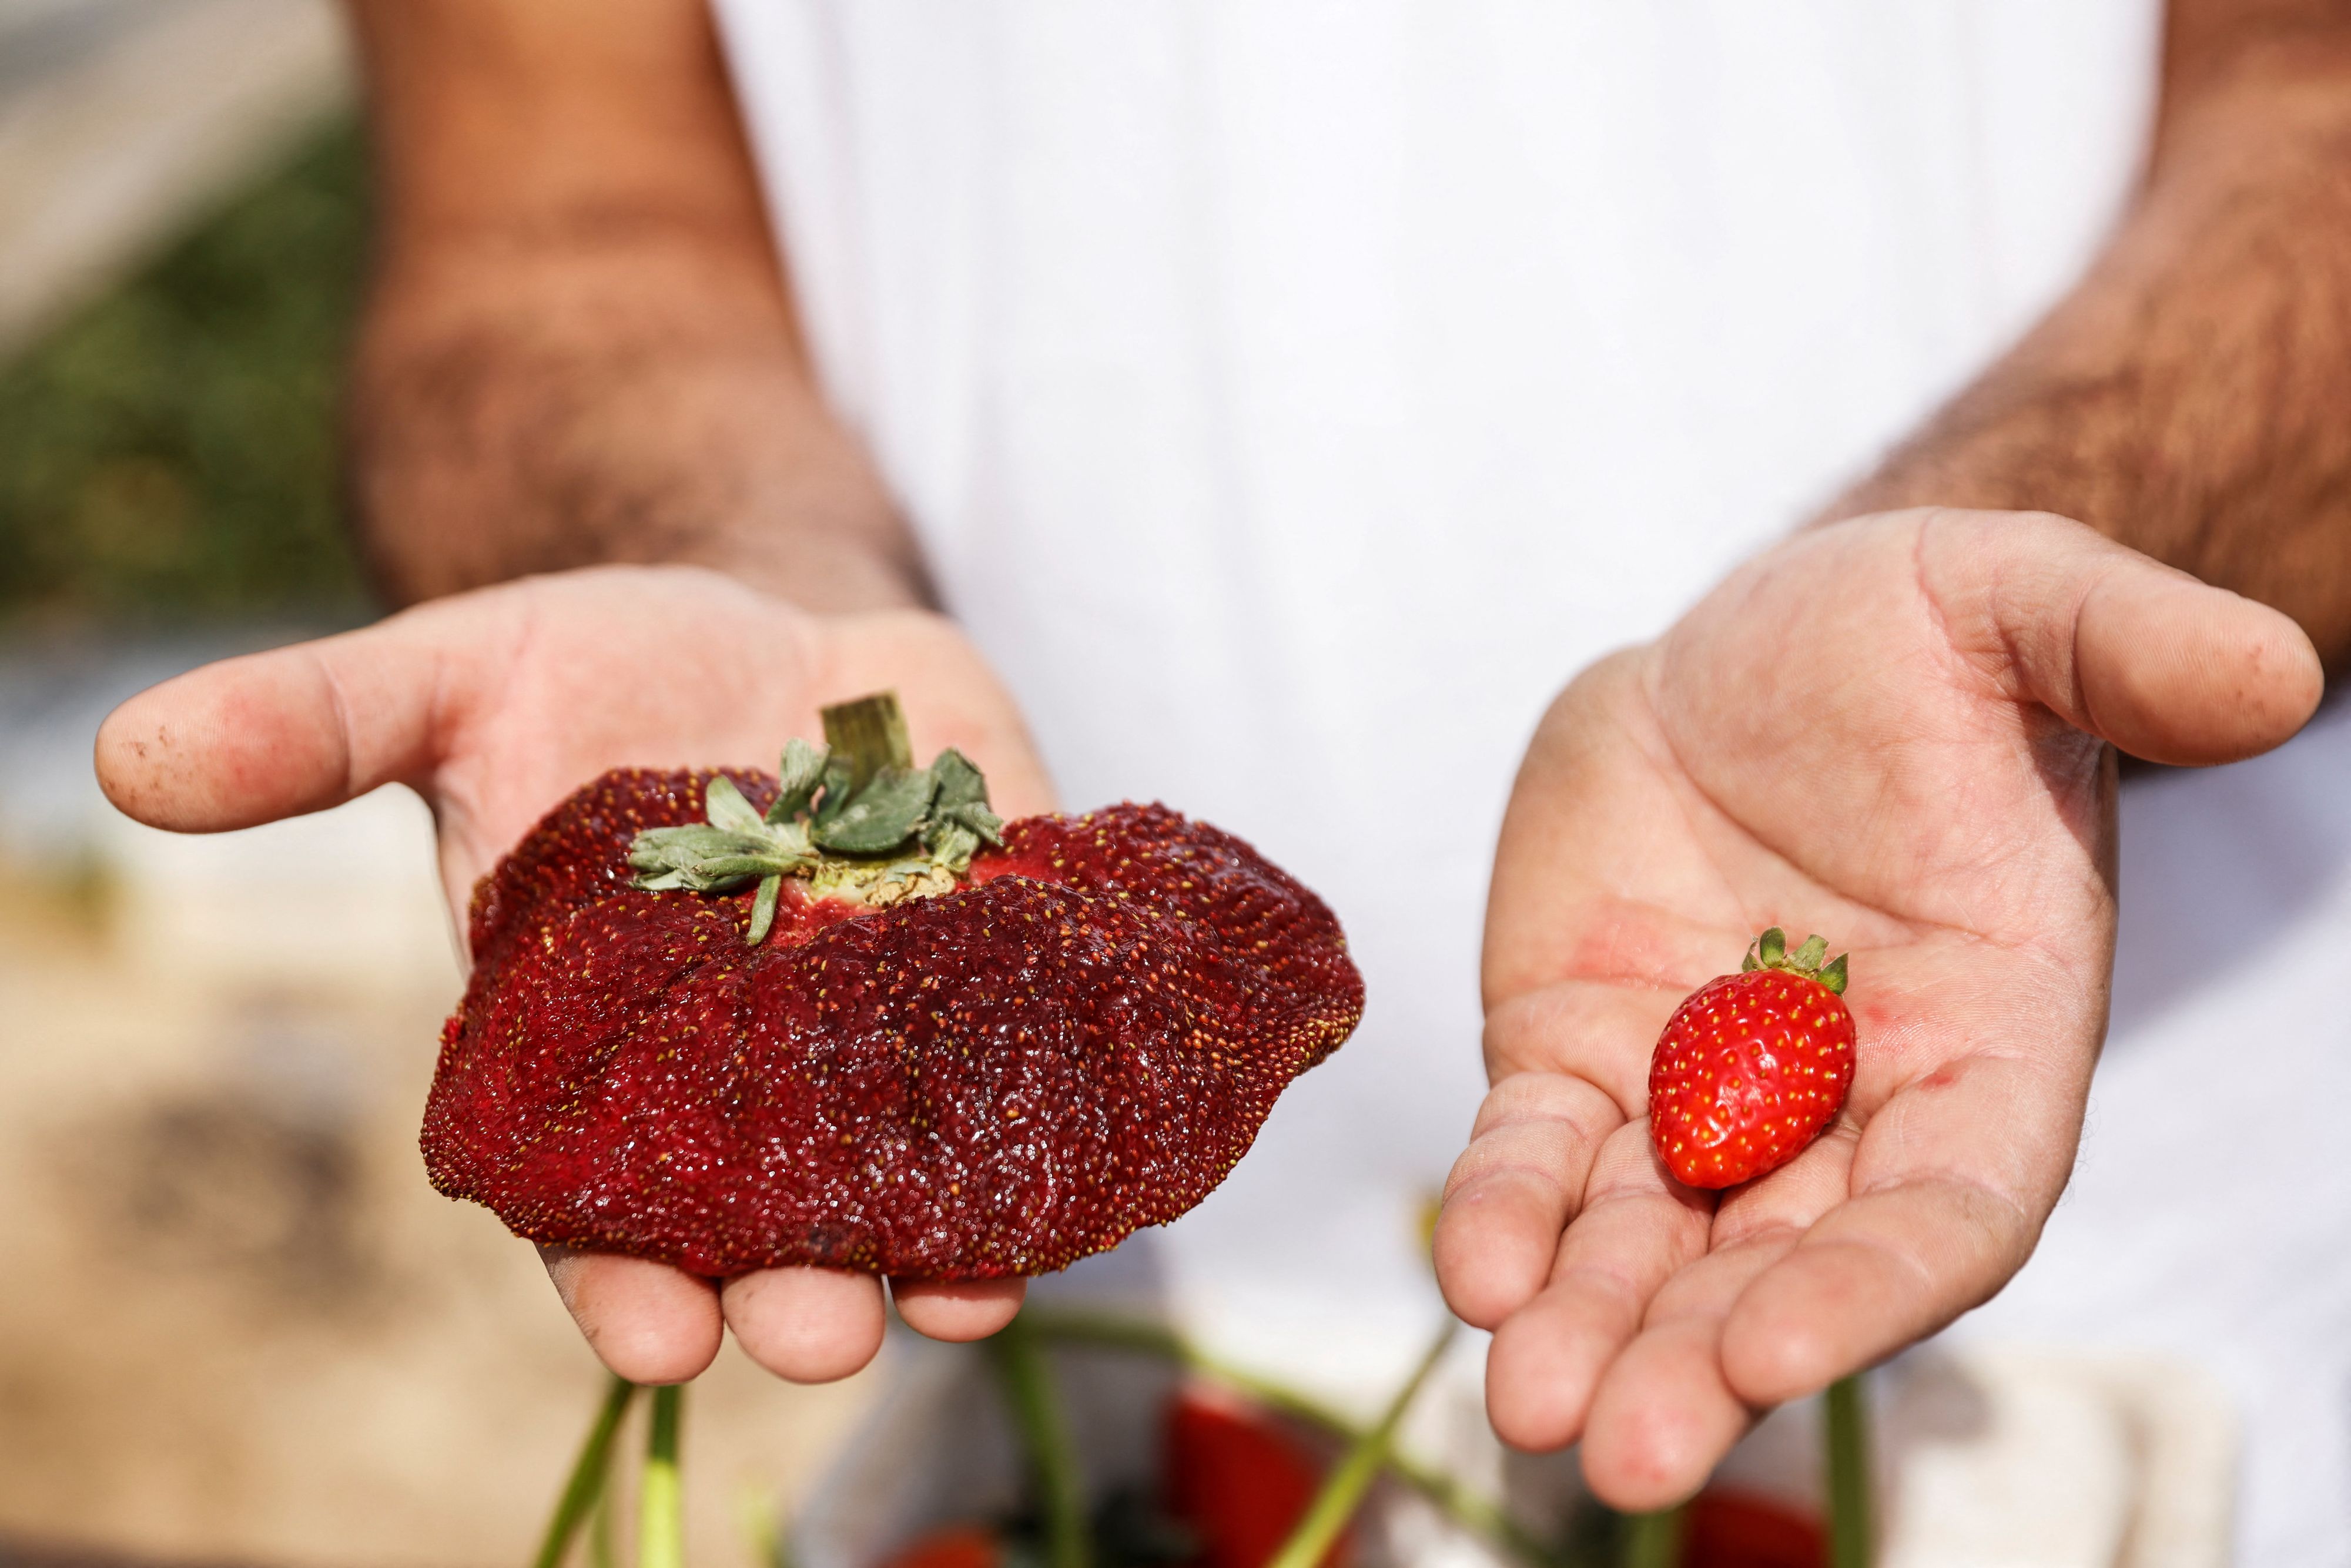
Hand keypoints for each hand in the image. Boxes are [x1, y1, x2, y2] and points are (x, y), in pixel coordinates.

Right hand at [95, 565, 1056, 1384]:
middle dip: (802, 1279)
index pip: (605, 1208)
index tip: (658, 1335)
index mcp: (604, 1058)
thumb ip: (315, 729)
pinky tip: (1098, 1159)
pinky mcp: (1001, 946)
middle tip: (829, 1331)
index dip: (625, 1279)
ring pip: (922, 1165)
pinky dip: (1069, 1099)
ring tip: (979, 1291)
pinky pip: (1041, 1049)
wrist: (759, 609)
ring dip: (954, 1236)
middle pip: (776, 1215)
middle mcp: (752, 1074)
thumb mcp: (449, 678)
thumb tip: (128, 757)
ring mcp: (888, 1021)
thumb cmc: (587, 665)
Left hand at [1433, 509, 2322, 1506]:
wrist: (1762, 641)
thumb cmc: (1918, 632)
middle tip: (1622, 1452)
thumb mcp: (2021, 602)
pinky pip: (1539, 1152)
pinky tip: (1472, 1270)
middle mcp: (1847, 1102)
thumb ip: (2128, 647)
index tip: (1771, 1355)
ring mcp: (1699, 1091)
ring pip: (1647, 1239)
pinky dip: (1506, 1212)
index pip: (1945, 1209)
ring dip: (1589, 1327)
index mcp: (1986, 1043)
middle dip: (1701, 1358)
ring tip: (1527, 1408)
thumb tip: (2272, 672)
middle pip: (1781, 1265)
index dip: (1869, 1289)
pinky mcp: (1579, 1050)